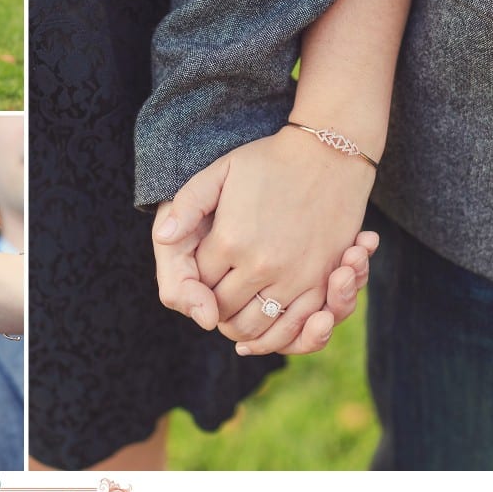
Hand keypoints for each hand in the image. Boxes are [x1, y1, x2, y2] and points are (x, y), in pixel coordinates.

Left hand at [153, 129, 375, 353]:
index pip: (197, 282)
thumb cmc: (268, 162)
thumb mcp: (219, 171)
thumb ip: (186, 205)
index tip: (200, 270)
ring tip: (234, 311)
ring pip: (255, 325)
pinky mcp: (322, 282)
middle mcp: (261, 265)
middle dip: (213, 305)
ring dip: (240, 325)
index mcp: (230, 240)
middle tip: (214, 294)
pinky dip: (275, 335)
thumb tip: (164, 238)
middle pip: (223, 309)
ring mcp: (294, 277)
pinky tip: (262, 327)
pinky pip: (294, 327)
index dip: (194, 280)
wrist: (328, 156)